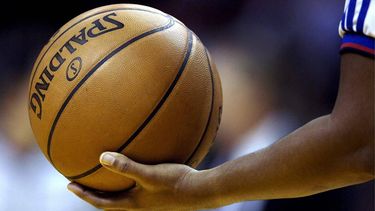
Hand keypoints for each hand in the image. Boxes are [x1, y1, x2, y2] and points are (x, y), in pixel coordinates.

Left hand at [67, 152, 213, 210]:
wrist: (200, 191)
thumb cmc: (175, 183)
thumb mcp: (149, 174)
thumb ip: (126, 166)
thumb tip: (102, 157)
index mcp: (132, 203)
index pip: (100, 202)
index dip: (84, 195)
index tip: (69, 185)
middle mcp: (137, 203)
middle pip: (109, 199)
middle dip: (93, 190)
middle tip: (81, 180)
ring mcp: (147, 199)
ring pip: (122, 193)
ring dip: (110, 185)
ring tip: (102, 173)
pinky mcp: (157, 192)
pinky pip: (135, 185)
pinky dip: (127, 178)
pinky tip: (134, 163)